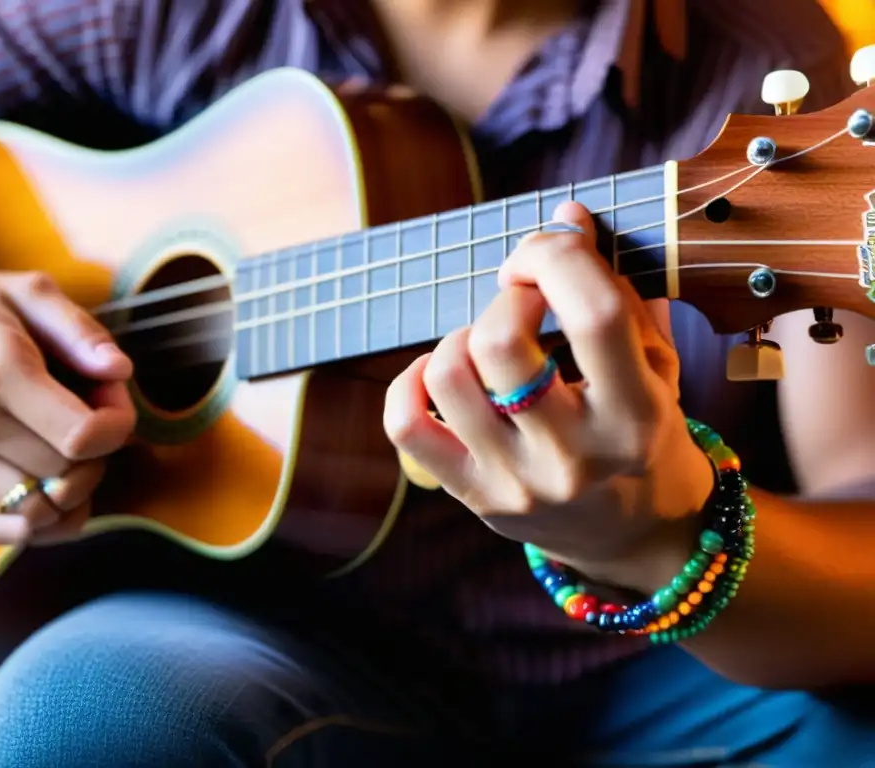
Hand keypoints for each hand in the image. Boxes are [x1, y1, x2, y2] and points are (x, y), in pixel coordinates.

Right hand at [0, 258, 135, 546]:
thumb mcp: (28, 292)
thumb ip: (81, 330)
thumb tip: (121, 372)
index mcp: (0, 372)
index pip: (81, 436)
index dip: (117, 427)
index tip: (113, 403)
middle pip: (66, 472)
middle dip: (100, 452)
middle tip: (92, 419)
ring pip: (38, 508)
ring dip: (73, 488)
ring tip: (69, 451)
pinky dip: (33, 527)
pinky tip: (50, 496)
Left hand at [384, 202, 713, 585]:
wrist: (637, 540)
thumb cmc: (649, 442)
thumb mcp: (658, 372)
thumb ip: (618, 295)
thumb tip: (567, 218)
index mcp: (634, 419)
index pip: (593, 316)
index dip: (559, 257)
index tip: (551, 249)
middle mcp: (572, 458)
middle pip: (502, 341)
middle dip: (509, 293)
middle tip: (525, 295)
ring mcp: (515, 483)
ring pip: (449, 375)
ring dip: (464, 335)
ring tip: (492, 344)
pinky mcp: (473, 496)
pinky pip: (406, 425)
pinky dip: (412, 380)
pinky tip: (441, 372)